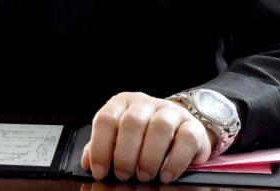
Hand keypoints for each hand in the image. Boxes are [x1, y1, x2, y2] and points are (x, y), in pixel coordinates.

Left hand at [81, 91, 213, 183]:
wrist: (178, 128)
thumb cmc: (143, 136)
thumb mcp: (119, 138)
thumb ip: (103, 148)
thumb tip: (88, 162)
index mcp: (123, 103)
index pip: (106, 119)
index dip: (100, 147)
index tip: (100, 171)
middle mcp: (146, 104)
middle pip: (132, 122)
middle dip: (125, 154)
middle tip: (124, 175)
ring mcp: (170, 112)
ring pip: (159, 127)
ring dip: (149, 157)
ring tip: (144, 175)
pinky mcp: (192, 126)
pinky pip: (186, 139)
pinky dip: (174, 161)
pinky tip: (165, 175)